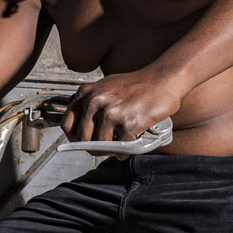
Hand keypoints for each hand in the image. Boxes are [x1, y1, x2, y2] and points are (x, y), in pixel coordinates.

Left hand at [61, 70, 181, 144]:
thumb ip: (92, 104)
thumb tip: (82, 131)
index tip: (82, 143)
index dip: (73, 138)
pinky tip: (129, 148)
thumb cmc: (138, 84)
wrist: (165, 79)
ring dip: (109, 151)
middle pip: (82, 139)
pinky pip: (121, 148)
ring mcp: (111, 113)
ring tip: (118, 148)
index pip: (68, 124)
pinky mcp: (128, 124)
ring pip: (100, 146)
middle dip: (92, 148)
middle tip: (103, 150)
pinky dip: (125, 152)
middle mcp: (95, 102)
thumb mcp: (106, 87)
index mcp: (86, 93)